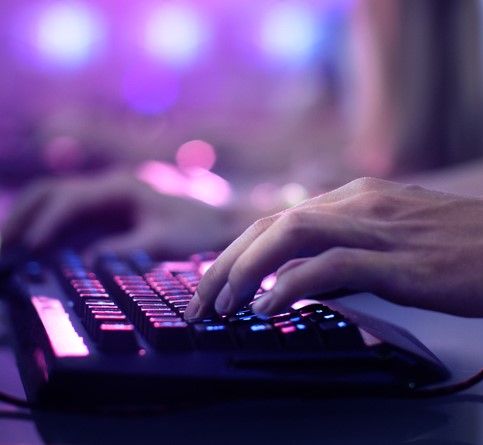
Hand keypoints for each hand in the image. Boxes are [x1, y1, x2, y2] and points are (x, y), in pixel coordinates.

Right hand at [3, 169, 240, 258]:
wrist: (226, 220)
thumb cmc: (201, 229)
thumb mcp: (165, 242)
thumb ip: (125, 249)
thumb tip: (87, 261)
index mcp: (121, 187)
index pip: (70, 199)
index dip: (47, 222)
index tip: (32, 247)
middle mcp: (109, 186)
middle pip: (51, 193)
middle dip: (21, 216)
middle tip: (0, 246)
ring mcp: (107, 198)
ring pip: (55, 201)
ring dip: (28, 221)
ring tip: (5, 249)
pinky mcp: (110, 213)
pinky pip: (69, 217)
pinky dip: (47, 231)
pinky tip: (32, 252)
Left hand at [187, 178, 482, 318]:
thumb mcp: (415, 241)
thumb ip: (368, 253)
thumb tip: (325, 282)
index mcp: (368, 197)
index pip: (286, 217)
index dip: (243, 248)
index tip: (219, 280)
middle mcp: (367, 203)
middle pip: (275, 223)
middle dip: (227, 260)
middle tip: (201, 298)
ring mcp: (383, 228)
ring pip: (290, 235)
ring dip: (245, 270)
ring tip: (221, 305)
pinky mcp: (401, 260)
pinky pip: (329, 266)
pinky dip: (288, 284)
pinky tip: (268, 307)